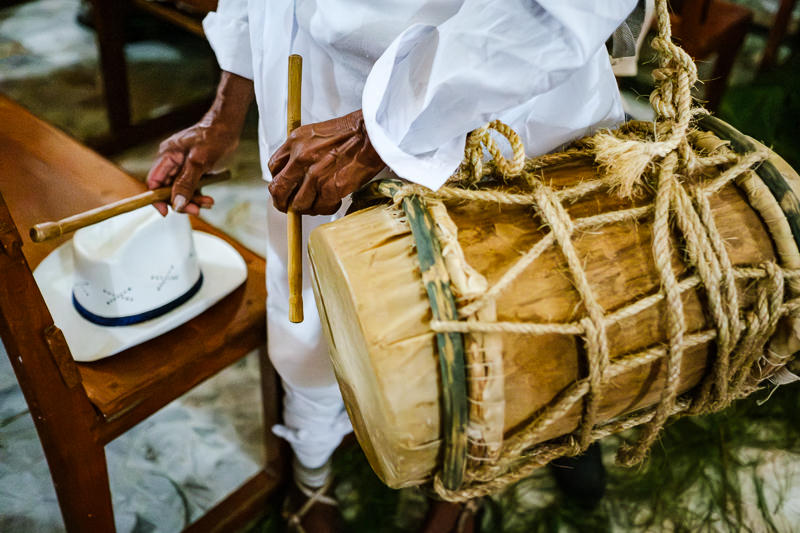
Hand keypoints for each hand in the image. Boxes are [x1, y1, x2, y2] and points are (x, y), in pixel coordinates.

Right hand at [146, 71, 253, 215]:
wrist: (229, 127)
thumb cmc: (213, 137)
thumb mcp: (199, 162)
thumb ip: (187, 183)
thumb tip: (177, 204)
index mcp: (167, 156)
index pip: (153, 182)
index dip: (156, 198)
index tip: (166, 212)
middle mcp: (172, 162)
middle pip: (168, 189)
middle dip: (181, 201)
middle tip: (196, 209)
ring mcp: (183, 167)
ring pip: (182, 191)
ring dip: (193, 200)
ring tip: (208, 203)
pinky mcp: (194, 170)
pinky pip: (192, 188)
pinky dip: (199, 195)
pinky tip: (209, 200)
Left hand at [268, 109, 384, 214]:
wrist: (371, 135)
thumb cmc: (350, 133)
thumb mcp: (316, 133)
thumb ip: (302, 150)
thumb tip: (296, 171)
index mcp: (295, 142)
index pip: (273, 168)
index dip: (278, 182)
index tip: (285, 188)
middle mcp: (301, 159)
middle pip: (278, 190)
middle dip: (282, 203)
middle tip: (289, 208)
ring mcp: (315, 175)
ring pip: (298, 204)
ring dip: (307, 208)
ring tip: (318, 203)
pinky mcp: (330, 189)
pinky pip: (321, 208)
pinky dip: (327, 208)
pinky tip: (334, 200)